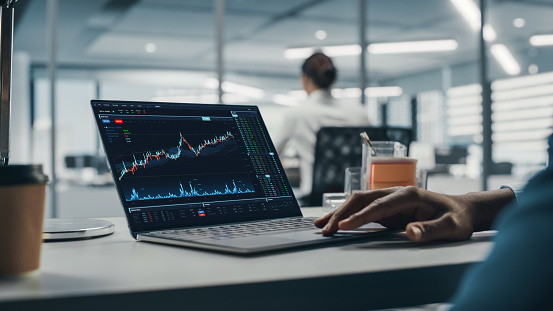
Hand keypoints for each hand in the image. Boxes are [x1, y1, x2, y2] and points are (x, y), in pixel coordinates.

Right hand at [314, 186, 513, 242]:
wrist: (462, 210)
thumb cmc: (457, 218)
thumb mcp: (451, 227)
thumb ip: (431, 230)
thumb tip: (410, 233)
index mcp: (408, 194)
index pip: (378, 206)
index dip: (360, 216)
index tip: (344, 226)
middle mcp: (395, 192)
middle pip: (361, 199)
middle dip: (341, 213)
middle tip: (326, 230)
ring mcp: (390, 199)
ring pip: (358, 202)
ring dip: (339, 213)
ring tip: (321, 225)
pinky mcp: (388, 207)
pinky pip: (363, 209)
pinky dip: (347, 215)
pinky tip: (335, 223)